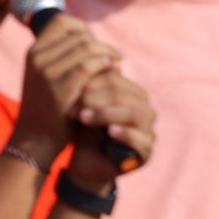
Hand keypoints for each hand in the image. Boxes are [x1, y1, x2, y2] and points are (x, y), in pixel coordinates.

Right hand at [13, 15, 118, 162]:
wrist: (34, 139)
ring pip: (86, 48)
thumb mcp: (45, 77)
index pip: (60, 22)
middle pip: (78, 35)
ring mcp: (47, 73)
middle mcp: (38, 58)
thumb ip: (62, 57)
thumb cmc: (47, 108)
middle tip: (113, 54)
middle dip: (100, 42)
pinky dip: (104, 65)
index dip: (82, 27)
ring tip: (117, 61)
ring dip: (107, 52)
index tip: (95, 40)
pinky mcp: (60, 88)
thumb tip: (94, 40)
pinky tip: (113, 70)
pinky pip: (88, 67)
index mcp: (33, 52)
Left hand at [66, 68, 155, 188]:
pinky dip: (126, 134)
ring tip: (85, 118)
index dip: (92, 83)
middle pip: (123, 94)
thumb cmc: (84, 129)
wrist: (85, 160)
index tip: (70, 90)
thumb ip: (88, 86)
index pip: (116, 79)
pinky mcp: (147, 151)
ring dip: (106, 114)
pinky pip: (141, 139)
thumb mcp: (84, 105)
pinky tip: (110, 131)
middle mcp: (144, 109)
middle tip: (74, 106)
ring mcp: (148, 130)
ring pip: (133, 113)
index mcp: (132, 94)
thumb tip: (83, 58)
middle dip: (96, 98)